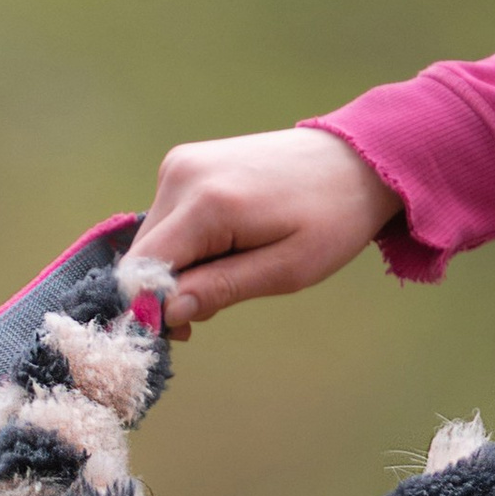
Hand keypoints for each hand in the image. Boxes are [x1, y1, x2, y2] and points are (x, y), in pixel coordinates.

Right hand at [134, 126, 401, 332]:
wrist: (351, 161)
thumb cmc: (331, 220)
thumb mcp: (286, 270)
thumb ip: (221, 289)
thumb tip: (165, 313)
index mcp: (207, 203)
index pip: (144, 268)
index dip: (149, 308)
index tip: (181, 334)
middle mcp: (181, 174)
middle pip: (142, 255)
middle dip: (167, 291)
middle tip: (215, 307)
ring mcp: (179, 163)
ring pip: (152, 239)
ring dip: (178, 268)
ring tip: (232, 269)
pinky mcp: (183, 163)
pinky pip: (166, 219)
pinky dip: (185, 244)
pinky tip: (225, 247)